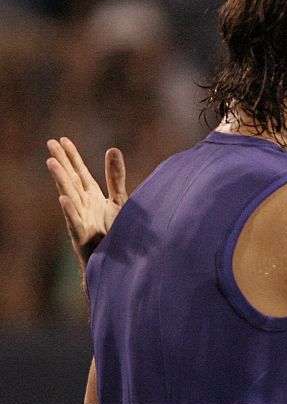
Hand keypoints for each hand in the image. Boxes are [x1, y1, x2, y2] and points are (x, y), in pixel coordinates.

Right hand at [46, 137, 126, 272]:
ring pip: (69, 197)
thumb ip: (115, 178)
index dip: (72, 157)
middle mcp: (84, 206)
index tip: (62, 140)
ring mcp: (82, 221)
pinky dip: (69, 211)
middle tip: (50, 143)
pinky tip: (62, 198)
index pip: (80, 173)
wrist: (118, 264)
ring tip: (52, 163)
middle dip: (62, 162)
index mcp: (92, 197)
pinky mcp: (83, 237)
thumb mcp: (119, 201)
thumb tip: (112, 148)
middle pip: (71, 180)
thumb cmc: (115, 233)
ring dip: (61, 180)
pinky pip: (75, 223)